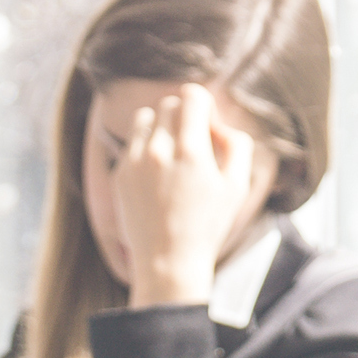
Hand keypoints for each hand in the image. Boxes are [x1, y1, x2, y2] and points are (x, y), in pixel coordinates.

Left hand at [113, 88, 270, 309]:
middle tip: (194, 144)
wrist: (168, 262)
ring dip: (160, 126)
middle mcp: (158, 150)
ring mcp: (134, 161)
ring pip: (145, 117)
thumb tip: (219, 125)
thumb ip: (237, 145)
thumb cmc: (207, 226)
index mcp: (191, 151)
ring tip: (172, 153)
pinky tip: (157, 173)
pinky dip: (145, 147)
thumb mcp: (237, 186)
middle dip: (184, 116)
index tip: (208, 126)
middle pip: (169, 104)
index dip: (204, 105)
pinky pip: (132, 142)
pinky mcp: (120, 173)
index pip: (192, 96)